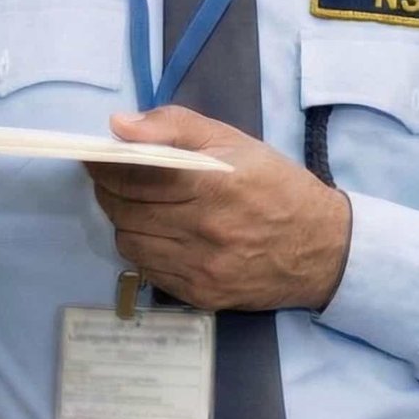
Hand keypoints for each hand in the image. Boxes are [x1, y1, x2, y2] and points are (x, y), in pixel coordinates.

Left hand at [87, 106, 351, 311]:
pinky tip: (159, 233)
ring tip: (138, 205)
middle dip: (108, 190)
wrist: (322, 247)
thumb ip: (174, 125)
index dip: (104, 164)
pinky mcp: (200, 294)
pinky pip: (148, 270)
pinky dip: (144, 248)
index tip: (95, 155)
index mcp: (211, 183)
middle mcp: (203, 228)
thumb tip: (119, 125)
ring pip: (129, 241)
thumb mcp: (232, 140)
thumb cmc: (275, 184)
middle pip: (123, 209)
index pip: (132, 174)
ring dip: (124, 220)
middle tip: (112, 177)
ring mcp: (201, 266)